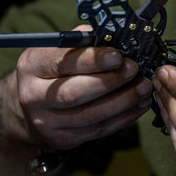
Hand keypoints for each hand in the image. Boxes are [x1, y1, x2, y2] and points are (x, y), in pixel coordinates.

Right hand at [16, 25, 152, 148]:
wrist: (33, 107)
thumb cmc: (55, 70)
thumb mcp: (60, 49)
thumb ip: (84, 41)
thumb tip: (117, 36)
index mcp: (31, 66)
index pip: (62, 62)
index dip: (92, 59)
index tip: (118, 56)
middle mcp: (33, 96)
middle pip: (74, 93)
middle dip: (109, 81)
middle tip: (134, 70)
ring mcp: (47, 122)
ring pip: (90, 115)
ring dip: (122, 101)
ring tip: (144, 87)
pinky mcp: (63, 139)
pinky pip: (98, 130)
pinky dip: (123, 117)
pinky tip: (139, 104)